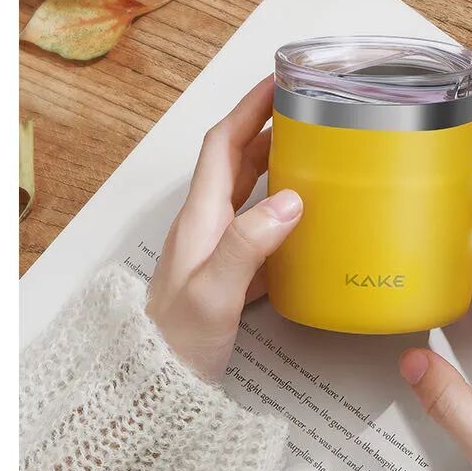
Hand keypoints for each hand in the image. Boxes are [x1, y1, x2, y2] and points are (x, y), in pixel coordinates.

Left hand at [147, 77, 302, 381]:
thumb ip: (248, 245)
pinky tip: (309, 218)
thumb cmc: (177, 343)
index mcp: (201, 218)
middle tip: (307, 110)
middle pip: (238, 159)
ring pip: (250, 190)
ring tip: (315, 151)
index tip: (278, 81)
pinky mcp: (230, 271)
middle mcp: (207, 224)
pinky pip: (260, 225)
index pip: (224, 144)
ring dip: (277, 164)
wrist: (156, 389)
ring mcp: (217, 247)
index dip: (250, 108)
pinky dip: (284, 209)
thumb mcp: (213, 293)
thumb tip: (290, 200)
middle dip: (270, 126)